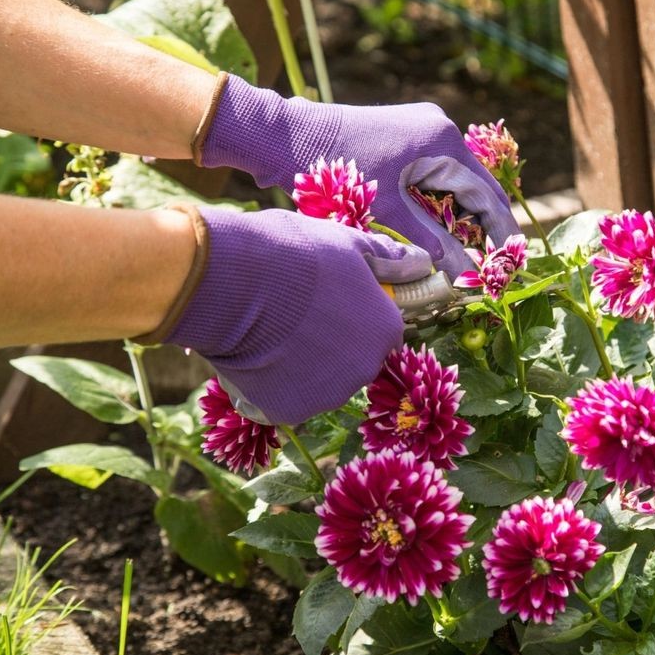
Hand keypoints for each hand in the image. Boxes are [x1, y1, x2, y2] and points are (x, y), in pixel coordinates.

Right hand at [161, 206, 431, 425]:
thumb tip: (423, 262)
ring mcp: (327, 396)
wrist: (232, 283)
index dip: (352, 315)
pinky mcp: (288, 411)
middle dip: (329, 344)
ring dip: (302, 366)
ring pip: (318, 383)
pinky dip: (272, 384)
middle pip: (351, 360)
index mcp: (386, 329)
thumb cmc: (293, 252)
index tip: (326, 301)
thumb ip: (388, 258)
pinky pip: (284, 398)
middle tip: (293, 316)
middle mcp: (366, 369)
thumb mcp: (346, 242)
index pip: (379, 330)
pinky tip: (254, 355)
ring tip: (268, 332)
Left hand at [194, 74, 519, 278]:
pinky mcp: (406, 139)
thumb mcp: (388, 210)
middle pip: (475, 186)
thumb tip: (464, 274)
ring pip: (454, 183)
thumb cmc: (335, 169)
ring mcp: (422, 131)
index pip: (485, 193)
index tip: (508, 262)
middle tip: (493, 265)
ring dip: (461, 218)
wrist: (286, 136)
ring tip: (470, 256)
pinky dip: (439, 205)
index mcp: (442, 140)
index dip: (498, 230)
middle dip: (483, 226)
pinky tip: (441, 234)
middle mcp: (439, 129)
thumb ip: (430, 241)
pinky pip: (435, 176)